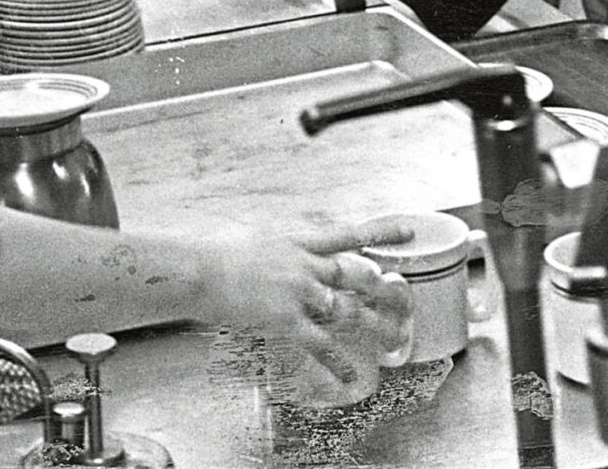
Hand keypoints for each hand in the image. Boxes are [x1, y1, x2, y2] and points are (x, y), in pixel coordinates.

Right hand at [200, 220, 414, 405]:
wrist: (199, 270)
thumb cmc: (219, 257)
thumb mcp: (258, 244)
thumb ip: (282, 254)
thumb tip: (291, 261)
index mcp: (300, 243)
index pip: (349, 234)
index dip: (382, 233)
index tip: (408, 232)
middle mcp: (305, 265)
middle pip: (358, 275)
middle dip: (385, 289)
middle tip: (406, 300)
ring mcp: (298, 291)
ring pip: (348, 309)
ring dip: (375, 326)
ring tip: (395, 339)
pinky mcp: (285, 318)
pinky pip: (319, 343)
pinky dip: (336, 362)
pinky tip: (348, 375)